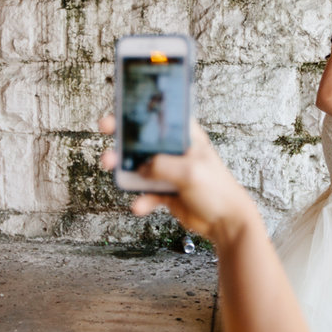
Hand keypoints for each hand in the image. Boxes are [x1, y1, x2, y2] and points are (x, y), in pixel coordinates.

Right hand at [99, 116, 257, 244]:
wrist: (225, 222)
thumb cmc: (217, 190)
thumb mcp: (190, 171)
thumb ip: (162, 166)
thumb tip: (141, 169)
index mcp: (186, 137)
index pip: (161, 118)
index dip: (141, 112)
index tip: (119, 109)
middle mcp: (175, 152)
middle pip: (144, 140)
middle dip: (123, 137)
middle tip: (106, 132)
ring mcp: (168, 171)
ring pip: (139, 166)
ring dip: (123, 168)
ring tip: (111, 168)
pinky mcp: (165, 191)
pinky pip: (146, 193)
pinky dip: (140, 199)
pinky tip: (139, 205)